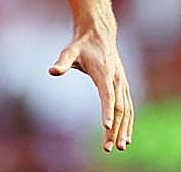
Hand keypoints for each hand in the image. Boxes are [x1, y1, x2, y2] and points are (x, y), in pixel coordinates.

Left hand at [50, 28, 133, 152]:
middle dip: (115, 128)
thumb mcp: (70, 51)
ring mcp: (122, 84)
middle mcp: (117, 80)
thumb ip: (62, 62)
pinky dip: (128, 122)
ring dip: (124, 129)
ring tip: (120, 147)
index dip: (107, 111)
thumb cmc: (82, 44)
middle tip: (108, 147)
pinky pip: (129, 107)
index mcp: (105, 73)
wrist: (99, 34)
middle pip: (119, 108)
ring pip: (127, 110)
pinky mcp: (123, 86)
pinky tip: (125, 137)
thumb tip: (51, 70)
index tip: (105, 127)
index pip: (107, 95)